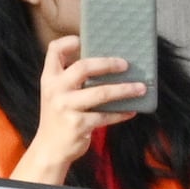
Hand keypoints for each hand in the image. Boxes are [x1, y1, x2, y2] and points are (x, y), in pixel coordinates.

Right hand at [15, 32, 145, 183]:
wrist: (49, 149)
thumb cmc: (59, 118)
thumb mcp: (57, 95)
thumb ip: (71, 80)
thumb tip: (107, 66)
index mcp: (49, 79)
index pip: (53, 51)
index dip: (68, 42)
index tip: (83, 39)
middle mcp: (55, 90)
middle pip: (83, 67)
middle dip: (107, 64)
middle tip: (125, 64)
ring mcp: (66, 107)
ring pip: (101, 93)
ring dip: (124, 90)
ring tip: (140, 88)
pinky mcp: (78, 125)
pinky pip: (105, 116)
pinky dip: (121, 113)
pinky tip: (132, 110)